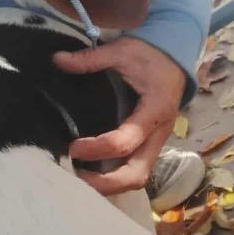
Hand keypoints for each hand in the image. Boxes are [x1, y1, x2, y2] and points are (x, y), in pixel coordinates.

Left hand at [53, 38, 185, 195]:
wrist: (176, 55)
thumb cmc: (150, 53)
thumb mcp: (121, 50)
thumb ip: (90, 58)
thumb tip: (57, 59)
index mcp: (155, 110)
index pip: (126, 142)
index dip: (97, 148)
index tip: (73, 146)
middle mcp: (160, 132)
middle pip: (137, 174)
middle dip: (106, 183)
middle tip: (75, 177)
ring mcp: (157, 141)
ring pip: (138, 176)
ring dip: (110, 184)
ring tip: (81, 178)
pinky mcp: (151, 143)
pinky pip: (136, 167)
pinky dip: (115, 176)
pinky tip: (92, 171)